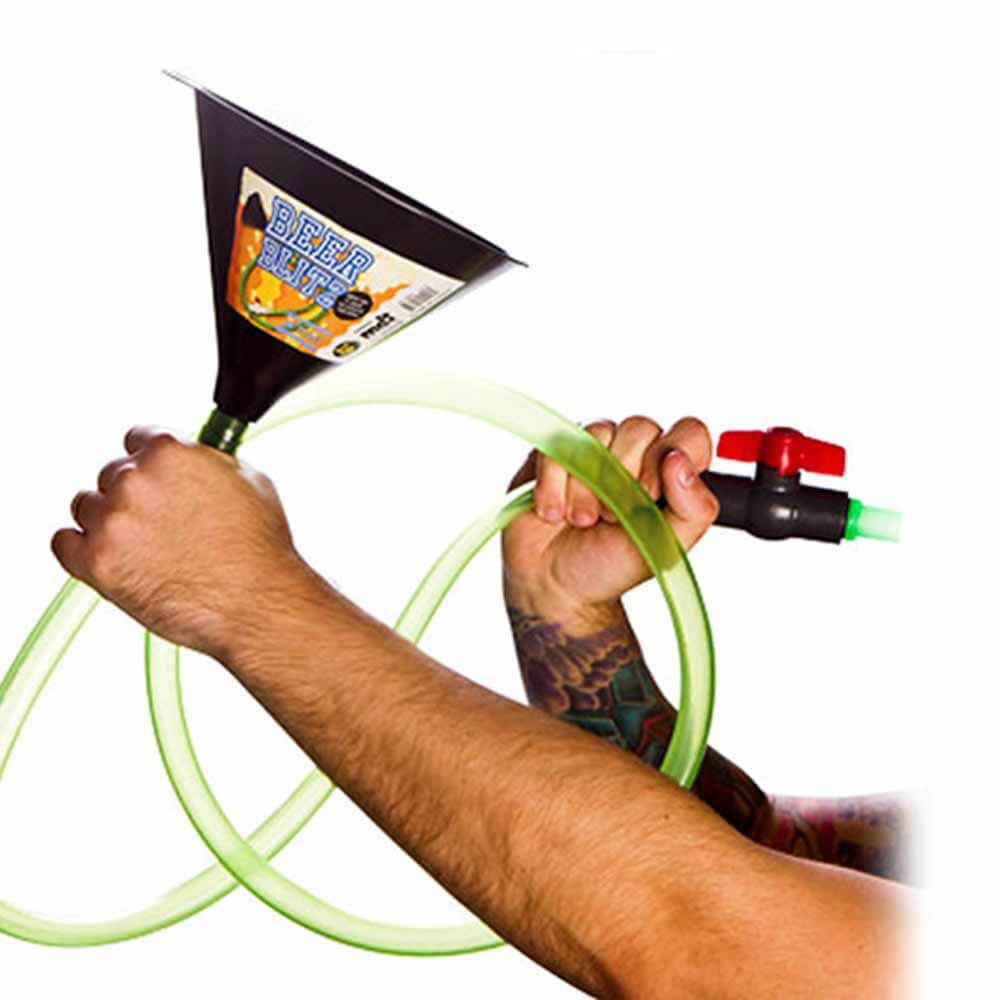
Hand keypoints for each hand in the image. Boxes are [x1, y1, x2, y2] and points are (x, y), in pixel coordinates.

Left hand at [51, 427, 313, 660]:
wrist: (256, 602)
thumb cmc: (258, 548)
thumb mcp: (250, 481)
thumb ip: (209, 462)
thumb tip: (196, 459)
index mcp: (170, 452)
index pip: (137, 439)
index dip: (151, 464)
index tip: (157, 480)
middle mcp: (134, 480)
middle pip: (111, 474)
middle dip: (134, 497)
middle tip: (162, 525)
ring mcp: (112, 521)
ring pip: (87, 507)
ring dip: (109, 523)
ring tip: (146, 548)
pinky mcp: (95, 562)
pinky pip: (64, 543)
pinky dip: (82, 550)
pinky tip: (112, 558)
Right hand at [501, 416, 718, 628]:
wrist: (557, 582)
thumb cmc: (612, 564)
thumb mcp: (666, 549)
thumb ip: (694, 509)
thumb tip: (680, 461)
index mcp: (670, 470)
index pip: (690, 433)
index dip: (673, 456)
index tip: (653, 494)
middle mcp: (634, 451)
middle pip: (641, 427)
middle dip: (625, 480)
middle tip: (614, 517)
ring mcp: (593, 447)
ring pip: (598, 433)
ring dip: (587, 488)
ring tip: (583, 521)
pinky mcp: (554, 451)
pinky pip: (557, 446)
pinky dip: (554, 487)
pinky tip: (554, 513)